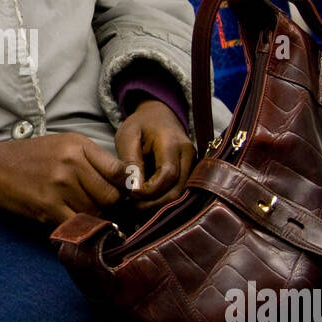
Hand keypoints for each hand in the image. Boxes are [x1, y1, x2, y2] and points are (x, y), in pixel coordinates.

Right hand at [0, 132, 125, 224]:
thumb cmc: (32, 156)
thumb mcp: (64, 144)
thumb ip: (93, 158)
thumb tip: (125, 180)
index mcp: (78, 145)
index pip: (119, 171)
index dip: (125, 186)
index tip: (122, 192)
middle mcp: (72, 164)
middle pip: (110, 196)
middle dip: (109, 205)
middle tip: (99, 205)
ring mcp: (59, 186)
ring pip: (95, 212)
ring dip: (92, 216)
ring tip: (79, 209)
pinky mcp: (48, 207)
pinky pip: (76, 224)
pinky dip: (79, 227)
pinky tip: (73, 221)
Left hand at [115, 98, 195, 212]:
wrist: (158, 115)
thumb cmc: (140, 125)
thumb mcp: (128, 136)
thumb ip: (130, 161)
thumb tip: (135, 189)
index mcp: (172, 142)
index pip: (167, 174)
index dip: (150, 190)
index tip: (131, 194)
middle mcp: (188, 154)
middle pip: (177, 189)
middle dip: (154, 202)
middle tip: (133, 206)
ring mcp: (193, 164)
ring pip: (181, 193)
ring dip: (159, 204)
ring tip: (139, 204)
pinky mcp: (191, 171)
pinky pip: (180, 191)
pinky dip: (164, 198)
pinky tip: (148, 200)